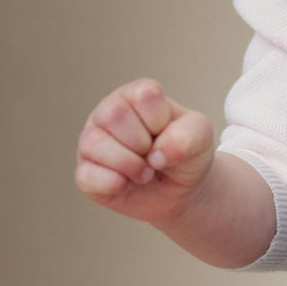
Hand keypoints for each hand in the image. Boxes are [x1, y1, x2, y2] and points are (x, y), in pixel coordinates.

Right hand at [74, 77, 215, 225]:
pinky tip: (128, 184)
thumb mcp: (201, 137)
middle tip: (154, 154)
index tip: (166, 131)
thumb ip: (189, 136)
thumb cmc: (186, 153)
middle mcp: (109, 112)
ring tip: (145, 172)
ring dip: (130, 165)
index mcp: (137, 95)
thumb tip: (157, 154)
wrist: (181, 190)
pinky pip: (88, 176)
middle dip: (143, 143)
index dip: (161, 120)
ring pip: (94, 143)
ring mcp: (92, 142)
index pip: (144, 95)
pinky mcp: (85, 173)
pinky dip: (115, 185)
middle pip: (113, 115)